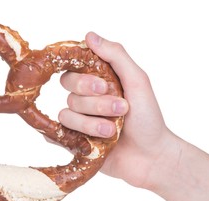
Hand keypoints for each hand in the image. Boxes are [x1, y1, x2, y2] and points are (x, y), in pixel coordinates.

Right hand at [59, 32, 177, 188]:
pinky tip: (85, 140)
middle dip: (94, 103)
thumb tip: (89, 35)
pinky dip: (68, 136)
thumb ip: (116, 56)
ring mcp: (81, 122)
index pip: (74, 71)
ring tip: (112, 131)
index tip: (103, 86)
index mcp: (99, 83)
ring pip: (67, 115)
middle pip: (70, 93)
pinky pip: (57, 135)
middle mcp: (87, 101)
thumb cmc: (148, 119)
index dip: (84, 79)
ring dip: (91, 123)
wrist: (152, 157)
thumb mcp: (138, 81)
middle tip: (120, 108)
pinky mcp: (76, 142)